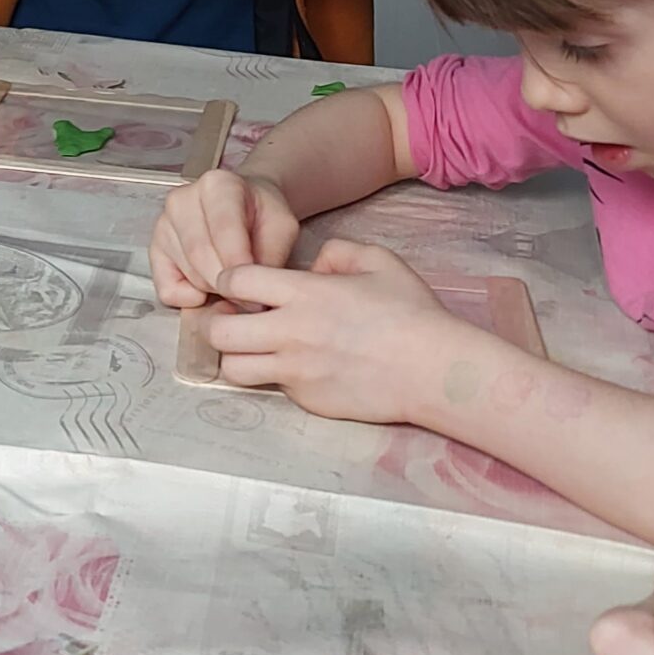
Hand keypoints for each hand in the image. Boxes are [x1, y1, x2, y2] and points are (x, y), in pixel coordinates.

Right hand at [150, 169, 300, 306]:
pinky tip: (208, 286)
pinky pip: (168, 289)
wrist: (246, 209)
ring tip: (232, 280)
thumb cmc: (262, 216)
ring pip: (189, 274)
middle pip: (202, 255)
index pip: (224, 229)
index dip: (240, 264)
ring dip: (215, 289)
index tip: (255, 288)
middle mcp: (182, 199)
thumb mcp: (282, 228)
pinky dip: (190, 298)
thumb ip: (271, 255)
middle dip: (228, 283)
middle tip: (250, 292)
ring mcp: (164, 224)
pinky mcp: (155, 249)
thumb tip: (251, 295)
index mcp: (217, 185)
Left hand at [196, 239, 465, 421]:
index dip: (230, 280)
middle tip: (235, 319)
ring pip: (233, 369)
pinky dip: (276, 377)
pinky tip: (298, 367)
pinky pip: (273, 388)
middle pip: (219, 332)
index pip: (235, 282)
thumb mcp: (379, 261)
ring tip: (255, 348)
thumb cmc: (411, 312)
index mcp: (303, 294)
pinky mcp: (307, 401)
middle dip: (218, 323)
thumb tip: (312, 266)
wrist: (435, 370)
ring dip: (238, 356)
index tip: (241, 284)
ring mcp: (296, 372)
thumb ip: (336, 253)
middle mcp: (290, 334)